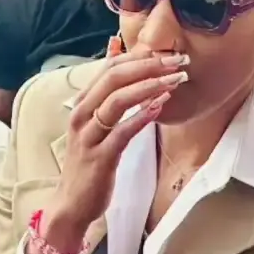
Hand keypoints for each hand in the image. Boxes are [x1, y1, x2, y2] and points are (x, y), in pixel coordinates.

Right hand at [47, 47, 188, 243]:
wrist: (73, 202)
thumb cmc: (90, 159)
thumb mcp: (96, 121)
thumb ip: (107, 90)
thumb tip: (116, 51)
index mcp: (83, 102)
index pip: (110, 67)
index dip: (141, 56)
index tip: (170, 52)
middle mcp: (82, 114)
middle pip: (114, 78)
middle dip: (149, 66)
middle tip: (179, 61)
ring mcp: (89, 135)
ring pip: (117, 101)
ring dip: (149, 86)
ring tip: (176, 80)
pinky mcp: (100, 156)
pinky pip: (122, 132)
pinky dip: (141, 116)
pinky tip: (160, 106)